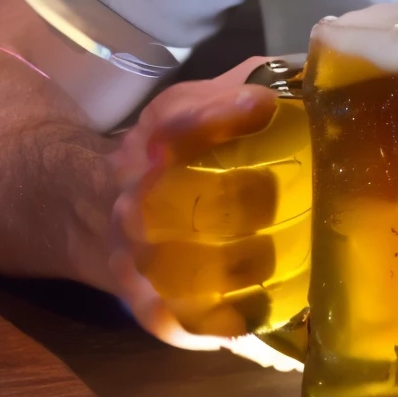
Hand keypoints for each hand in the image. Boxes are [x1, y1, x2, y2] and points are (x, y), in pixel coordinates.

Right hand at [108, 59, 276, 349]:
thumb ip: (244, 84)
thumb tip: (309, 73)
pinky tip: (244, 321)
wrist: (88, 206)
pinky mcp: (133, 294)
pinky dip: (204, 323)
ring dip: (238, 267)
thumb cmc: (166, 152)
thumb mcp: (192, 107)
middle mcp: (137, 192)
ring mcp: (132, 248)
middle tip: (299, 199)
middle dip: (244, 201)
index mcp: (157, 136)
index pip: (177, 118)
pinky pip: (166, 317)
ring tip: (287, 263)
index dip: (218, 112)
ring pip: (179, 264)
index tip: (263, 106)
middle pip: (182, 199)